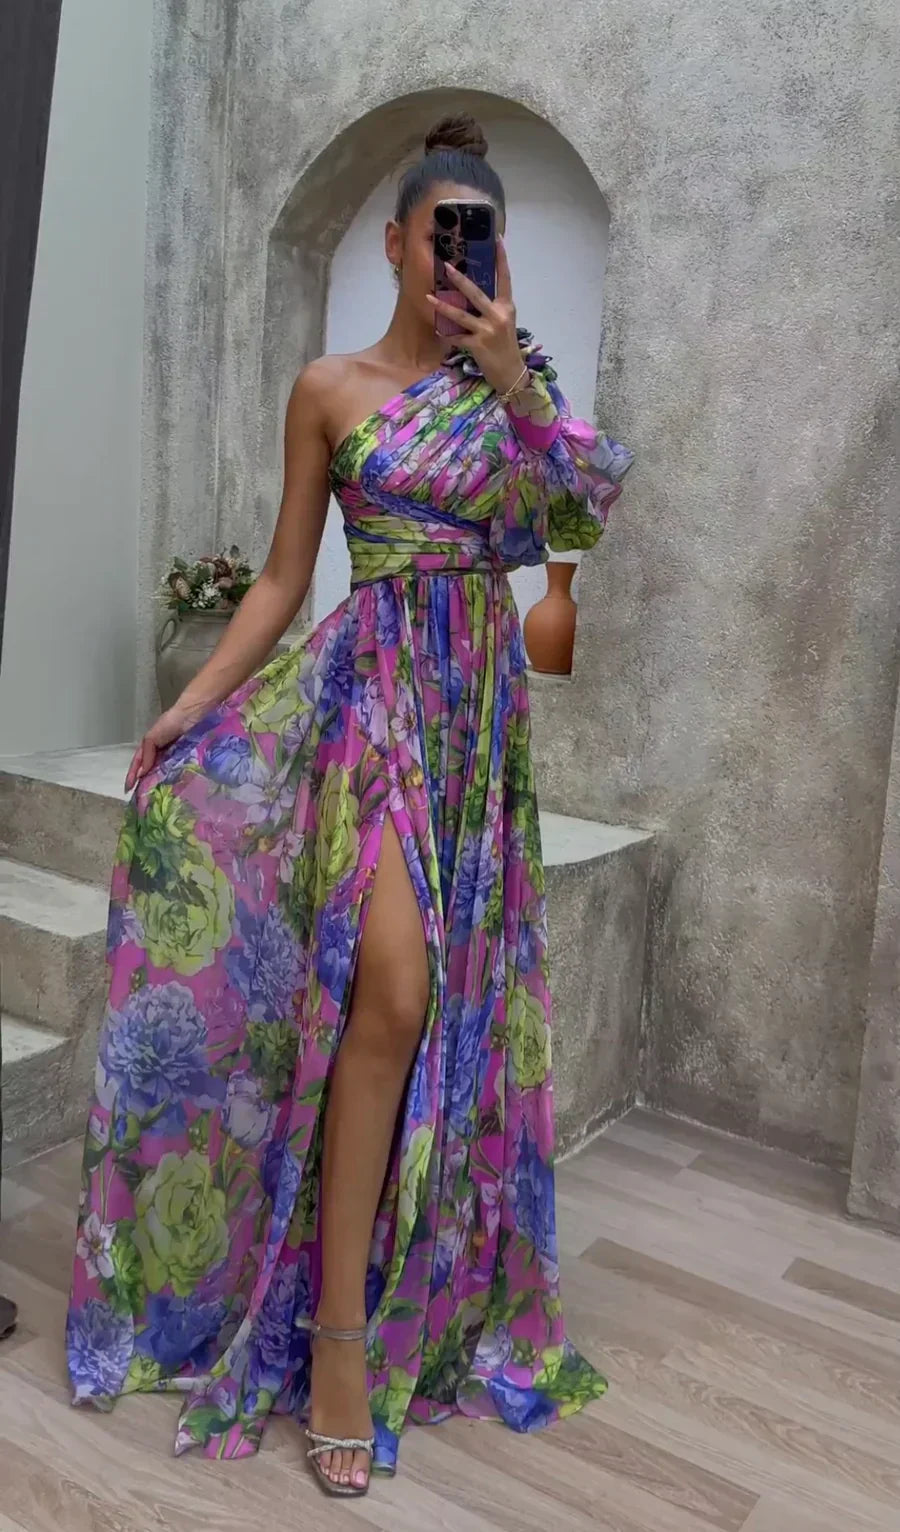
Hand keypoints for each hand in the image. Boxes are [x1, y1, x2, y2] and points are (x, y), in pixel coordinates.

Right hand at [125, 700, 205, 791]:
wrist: (193, 715)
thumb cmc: (170, 722)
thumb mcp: (152, 737)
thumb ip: (147, 754)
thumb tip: (142, 773)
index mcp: (150, 747)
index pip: (139, 764)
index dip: (132, 776)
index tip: (128, 790)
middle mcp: (161, 753)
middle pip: (151, 771)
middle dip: (145, 784)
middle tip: (142, 800)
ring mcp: (174, 757)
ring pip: (164, 773)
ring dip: (160, 784)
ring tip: (156, 799)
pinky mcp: (187, 759)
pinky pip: (179, 772)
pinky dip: (175, 780)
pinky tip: (173, 790)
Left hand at [427, 238, 524, 395]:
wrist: (511, 373)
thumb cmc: (506, 346)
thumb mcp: (504, 322)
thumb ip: (492, 307)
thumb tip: (472, 292)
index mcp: (506, 307)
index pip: (505, 278)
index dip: (501, 258)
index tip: (497, 239)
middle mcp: (498, 316)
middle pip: (476, 293)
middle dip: (460, 280)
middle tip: (447, 266)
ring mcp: (488, 331)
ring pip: (461, 315)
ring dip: (443, 306)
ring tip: (429, 297)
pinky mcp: (478, 346)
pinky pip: (457, 337)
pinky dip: (446, 333)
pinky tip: (436, 328)